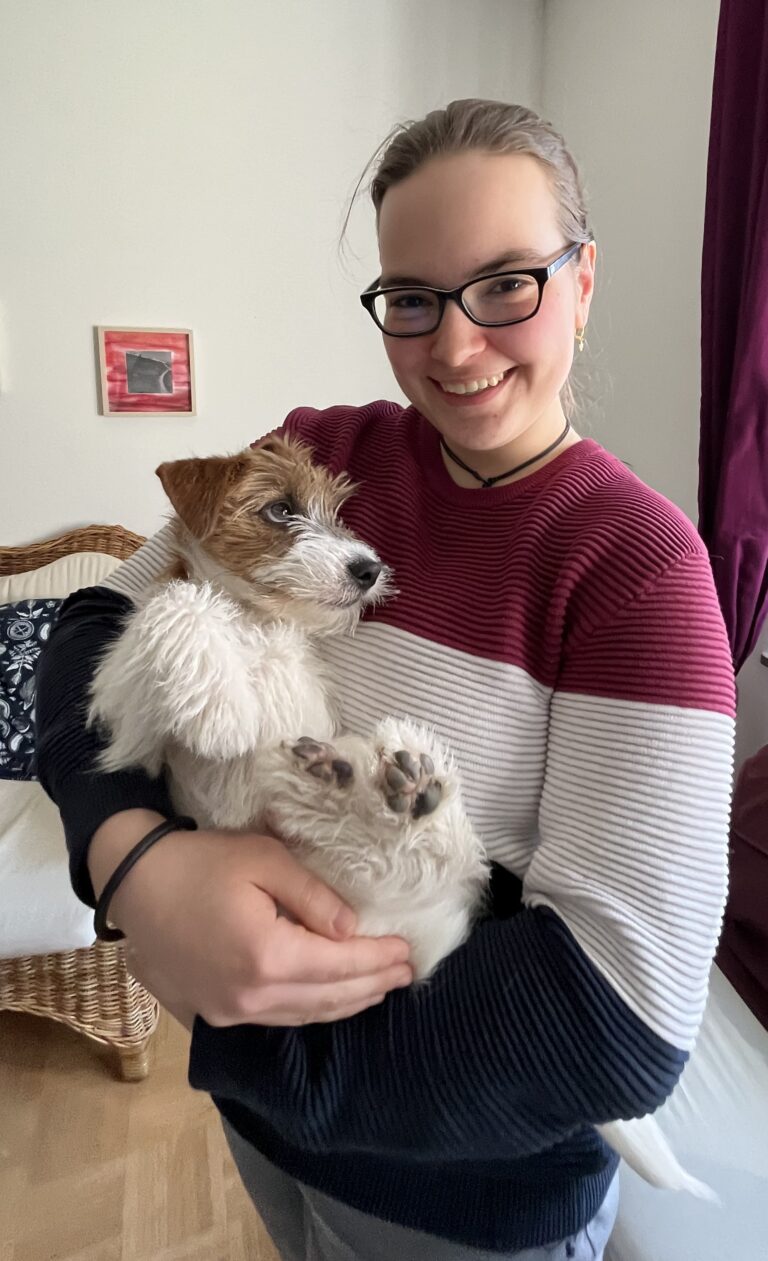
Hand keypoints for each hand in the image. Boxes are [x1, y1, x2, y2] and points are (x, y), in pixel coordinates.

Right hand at [89, 810, 411, 1028]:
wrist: (134, 883)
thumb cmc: (199, 861)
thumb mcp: (263, 859)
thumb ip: (313, 895)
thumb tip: (351, 929)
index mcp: (266, 955)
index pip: (340, 965)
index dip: (378, 959)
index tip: (408, 950)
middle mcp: (251, 996)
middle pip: (328, 998)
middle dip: (372, 985)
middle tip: (407, 972)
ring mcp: (231, 1012)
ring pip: (305, 1015)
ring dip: (347, 1003)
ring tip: (380, 987)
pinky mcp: (216, 1013)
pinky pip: (279, 1017)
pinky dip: (313, 1009)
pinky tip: (330, 998)